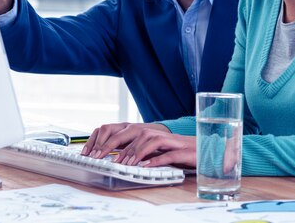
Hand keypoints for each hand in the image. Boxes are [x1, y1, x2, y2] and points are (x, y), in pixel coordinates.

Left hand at [81, 122, 196, 168]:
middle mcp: (155, 132)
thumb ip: (135, 147)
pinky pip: (167, 153)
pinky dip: (156, 159)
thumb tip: (115, 154)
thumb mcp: (152, 147)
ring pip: (148, 140)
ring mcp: (169, 140)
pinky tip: (146, 165)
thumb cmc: (175, 149)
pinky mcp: (181, 149)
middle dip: (113, 144)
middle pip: (131, 132)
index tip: (91, 153)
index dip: (104, 139)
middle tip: (101, 158)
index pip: (121, 129)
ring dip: (134, 152)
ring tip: (124, 163)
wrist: (203, 148)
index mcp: (146, 131)